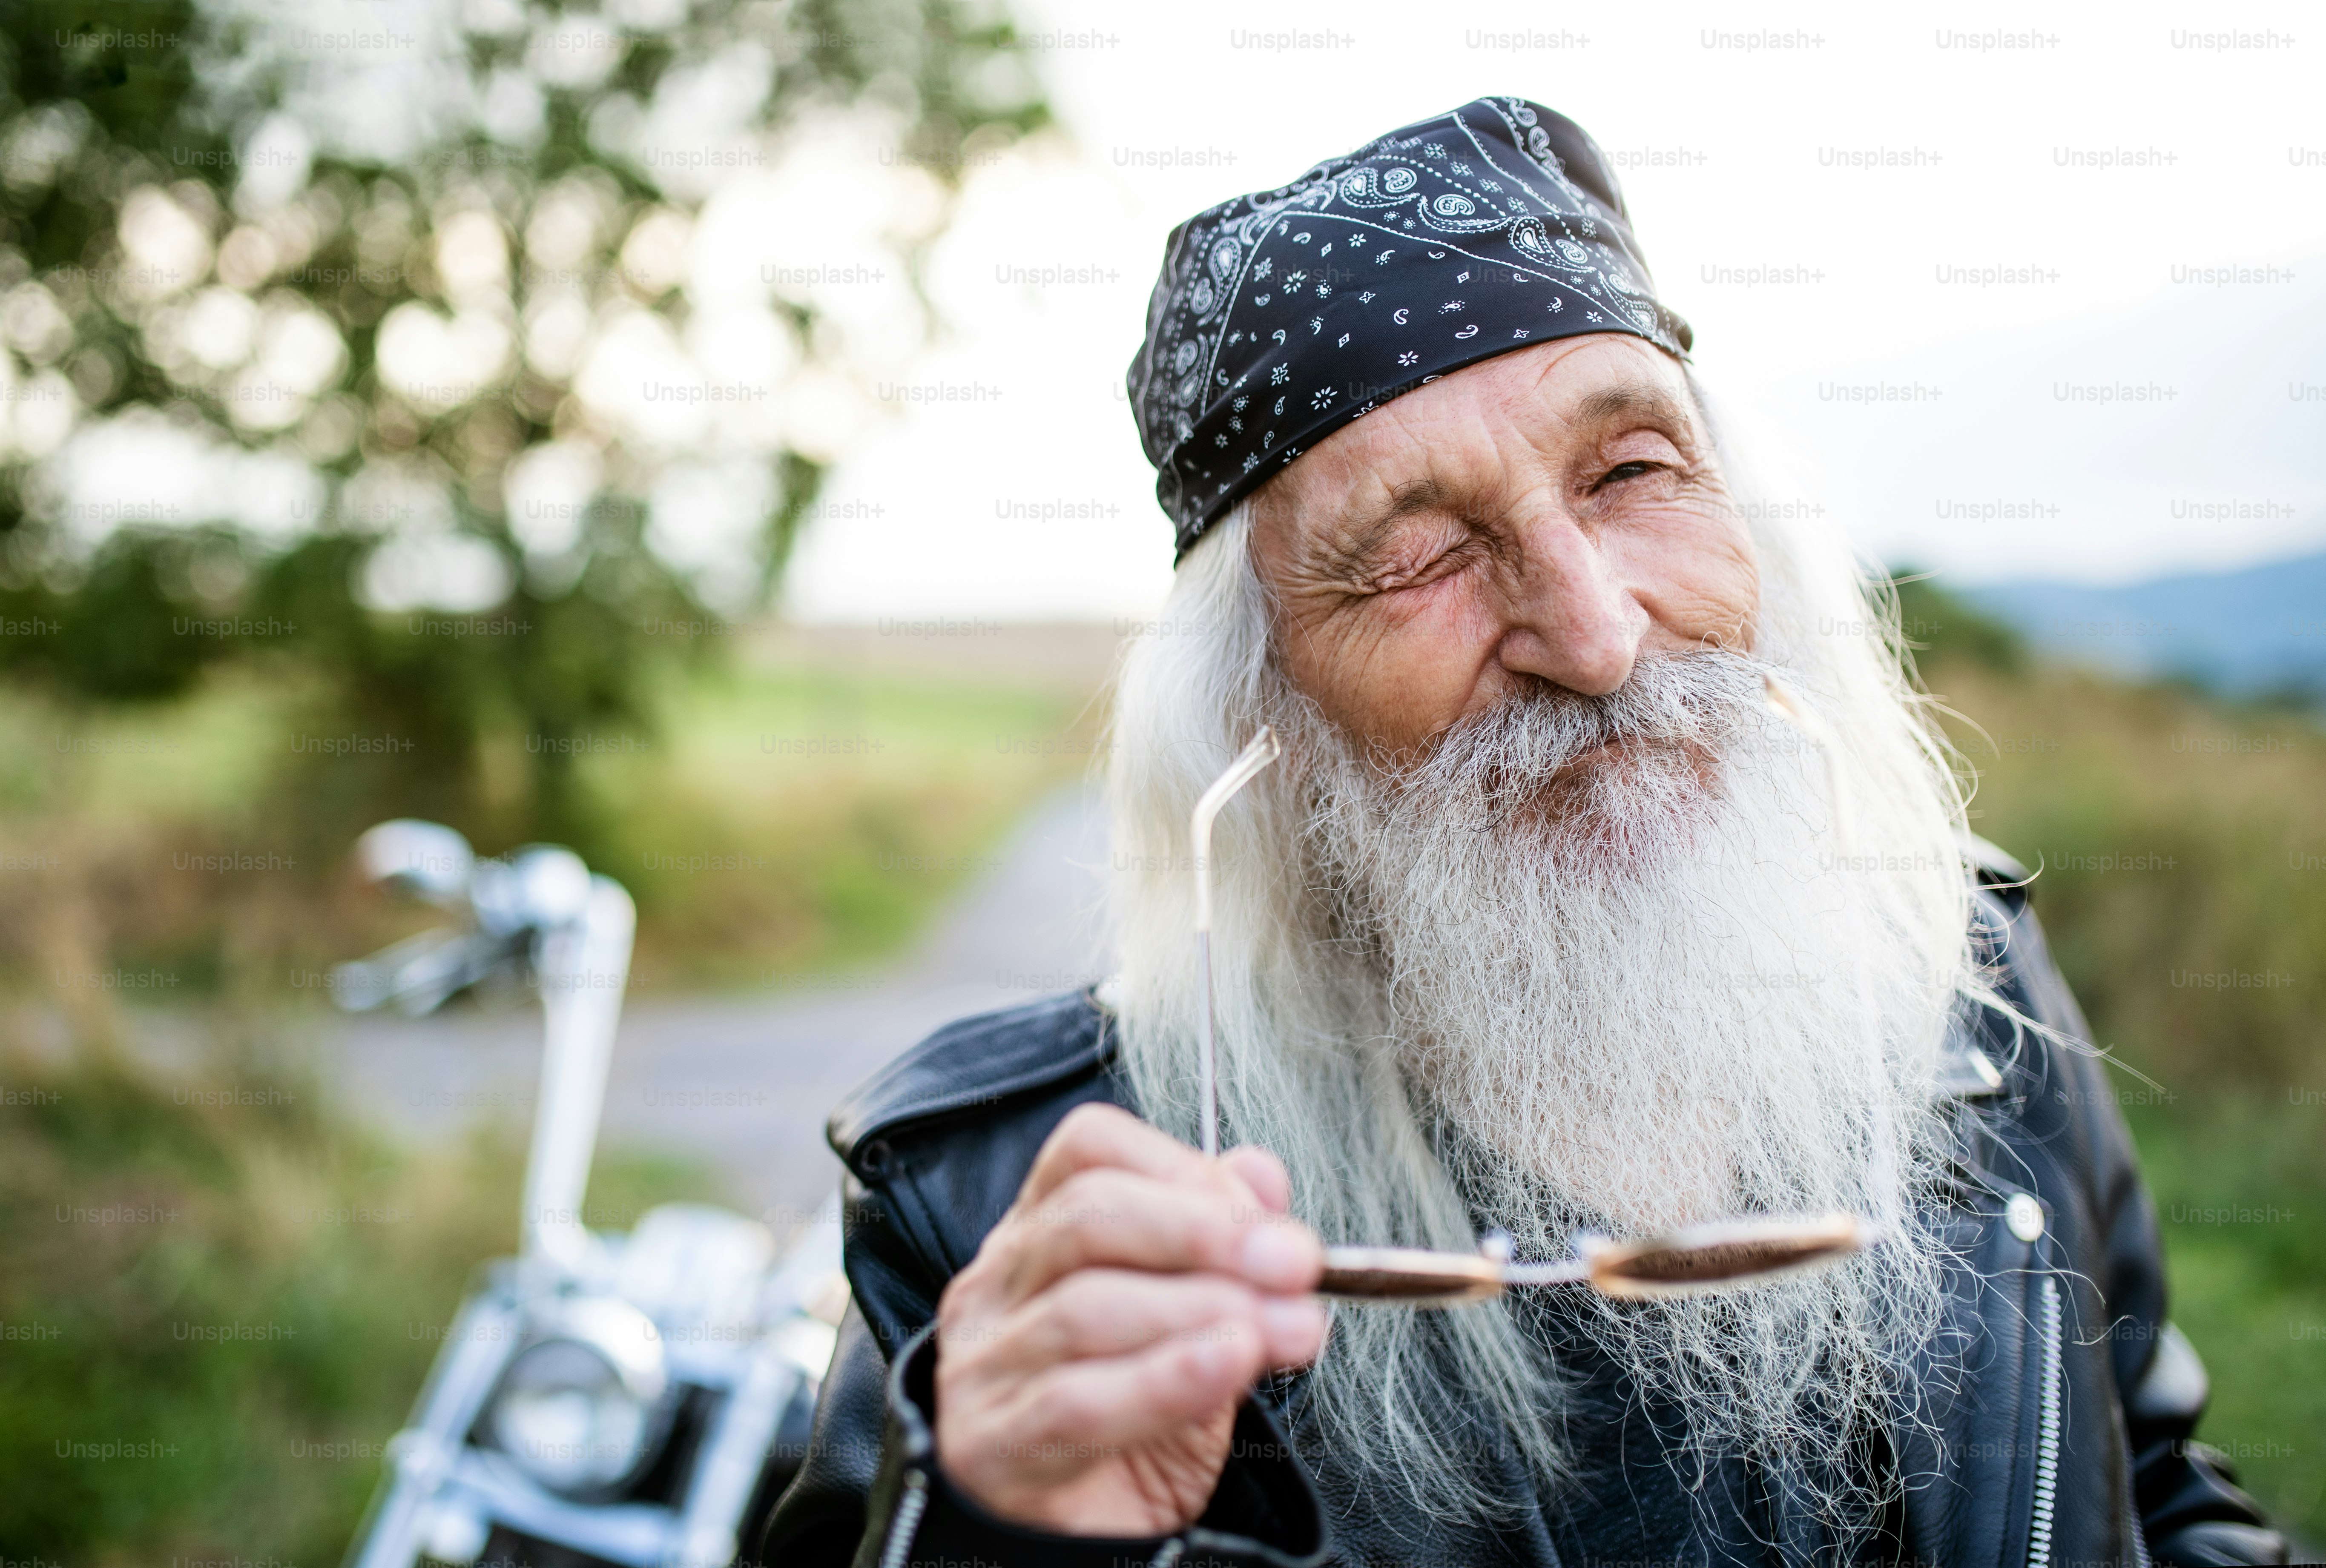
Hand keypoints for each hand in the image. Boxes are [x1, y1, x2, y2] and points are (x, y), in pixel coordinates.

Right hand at [931, 1102, 1326, 1536]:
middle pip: (1087, 1217)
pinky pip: (1076, 1400)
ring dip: (1203, 1308)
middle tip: (1296, 1263)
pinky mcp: (988, 1445)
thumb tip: (1261, 1173)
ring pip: (1085, 1306)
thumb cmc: (1132, 1423)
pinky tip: (1226, 1365)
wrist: (1081, 1542)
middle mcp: (997, 1285)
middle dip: (1207, 1233)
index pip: (1089, 1151)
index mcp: (1039, 1234)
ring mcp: (982, 1364)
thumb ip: (1223, 1249)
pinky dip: (1164, 1377)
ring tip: (1285, 1328)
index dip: (1183, 1168)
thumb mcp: (1194, 1325)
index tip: (1266, 1213)